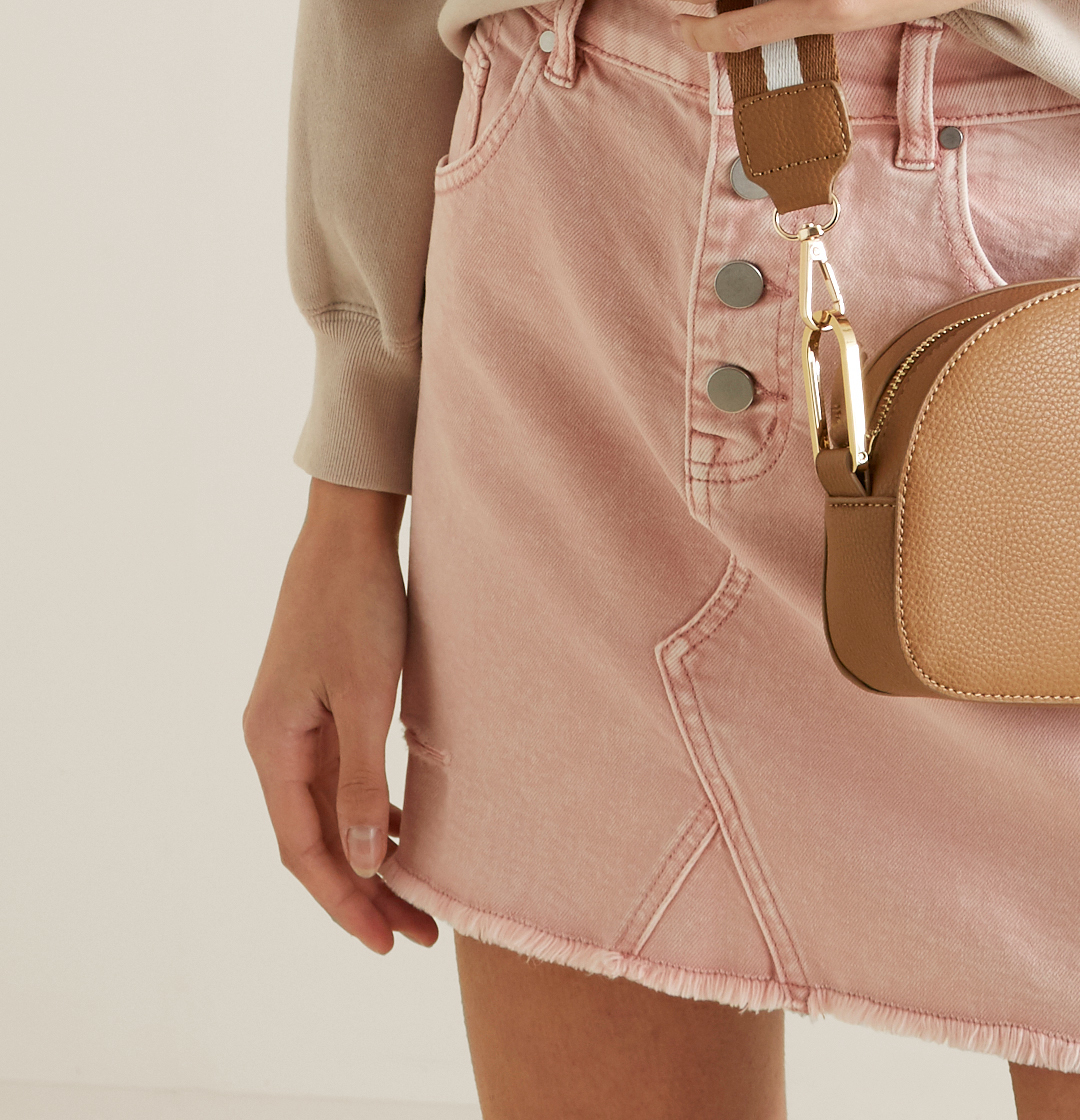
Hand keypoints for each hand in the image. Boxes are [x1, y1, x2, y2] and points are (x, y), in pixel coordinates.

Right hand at [242, 480, 438, 956]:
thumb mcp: (368, 695)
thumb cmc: (359, 603)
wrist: (350, 525)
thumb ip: (362, 781)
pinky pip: (338, 779)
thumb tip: (365, 865)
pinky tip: (406, 829)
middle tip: (418, 935)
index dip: (344, 902)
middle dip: (363, 891)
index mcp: (273, 745)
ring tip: (418, 898)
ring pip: (328, 811)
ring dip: (369, 855)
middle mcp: (273, 742)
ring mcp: (293, 722)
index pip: (303, 850)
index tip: (388, 942)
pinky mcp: (318, 701)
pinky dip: (369, 812)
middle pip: (315, 839)